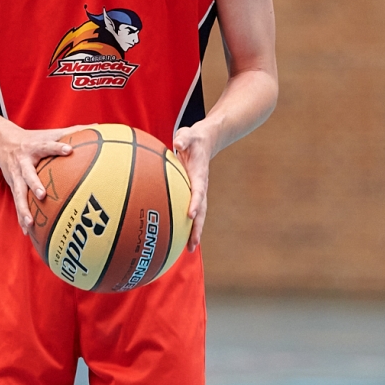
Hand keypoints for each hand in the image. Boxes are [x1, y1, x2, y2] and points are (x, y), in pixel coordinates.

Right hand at [0, 123, 75, 235]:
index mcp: (35, 148)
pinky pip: (18, 204)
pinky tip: (27, 232)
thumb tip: (99, 126)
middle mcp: (24, 163)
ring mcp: (17, 177)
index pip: (47, 146)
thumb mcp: (50, 133)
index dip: (57, 147)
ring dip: (24, 208)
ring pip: (19, 194)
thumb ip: (74, 131)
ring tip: (30, 222)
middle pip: (28, 174)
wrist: (3, 143)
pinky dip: (22, 218)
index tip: (69, 150)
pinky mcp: (14, 187)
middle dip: (34, 184)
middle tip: (42, 195)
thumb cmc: (35, 139)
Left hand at [172, 122, 214, 250]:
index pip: (198, 191)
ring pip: (198, 215)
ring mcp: (197, 191)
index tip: (191, 214)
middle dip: (197, 227)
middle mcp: (200, 186)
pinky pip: (190, 211)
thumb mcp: (189, 134)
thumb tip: (178, 143)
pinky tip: (179, 237)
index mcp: (199, 174)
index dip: (195, 202)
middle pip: (201, 211)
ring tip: (190, 249)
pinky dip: (187, 224)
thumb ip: (184, 139)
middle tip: (193, 244)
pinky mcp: (192, 193)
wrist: (205, 141)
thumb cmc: (193, 138)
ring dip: (195, 231)